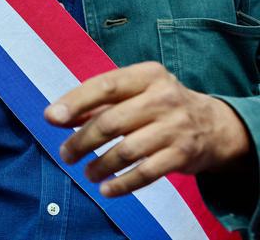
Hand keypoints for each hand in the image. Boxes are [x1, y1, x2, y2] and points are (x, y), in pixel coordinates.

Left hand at [45, 62, 249, 196]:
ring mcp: (175, 127)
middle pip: (111, 122)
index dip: (75, 102)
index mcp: (147, 75)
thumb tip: (57, 117)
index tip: (51, 118)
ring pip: (127, 150)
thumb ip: (96, 104)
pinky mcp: (183, 155)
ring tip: (86, 172)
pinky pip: (146, 173)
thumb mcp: (133, 93)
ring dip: (100, 165)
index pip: (104, 86)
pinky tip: (106, 189)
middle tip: (65, 153)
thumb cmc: (159, 106)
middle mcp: (164, 98)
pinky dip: (122, 184)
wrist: (215, 125)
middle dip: (82, 141)